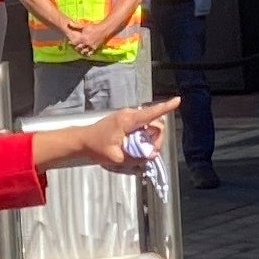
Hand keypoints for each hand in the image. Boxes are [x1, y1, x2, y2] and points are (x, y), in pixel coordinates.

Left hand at [36, 98, 178, 175]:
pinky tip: (134, 148)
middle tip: (147, 155)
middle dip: (156, 140)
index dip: (165, 107)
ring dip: (148, 141)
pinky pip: (141, 129)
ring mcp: (128, 117)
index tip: (177, 100)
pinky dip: (142, 139)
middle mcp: (129, 115)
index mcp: (128, 120)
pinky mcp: (126, 122)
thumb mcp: (116, 158)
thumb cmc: (96, 147)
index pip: (150, 112)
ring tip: (137, 153)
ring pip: (149, 127)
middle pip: (154, 124)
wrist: (81, 141)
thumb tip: (150, 156)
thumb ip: (136, 157)